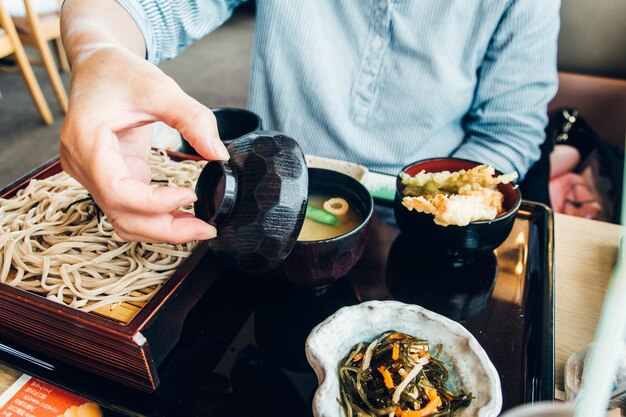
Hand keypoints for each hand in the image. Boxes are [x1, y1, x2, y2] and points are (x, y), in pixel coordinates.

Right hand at [60, 46, 228, 242]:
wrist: (97, 65)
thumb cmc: (121, 72)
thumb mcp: (160, 88)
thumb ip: (193, 119)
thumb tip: (219, 154)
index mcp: (86, 142)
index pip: (117, 191)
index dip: (155, 203)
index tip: (190, 196)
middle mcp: (82, 165)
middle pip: (121, 215)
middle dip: (165, 229)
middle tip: (206, 229)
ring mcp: (91, 175)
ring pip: (123, 219)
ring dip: (161, 229)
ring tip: (199, 228)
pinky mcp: (106, 177)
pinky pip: (128, 208)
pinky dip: (155, 216)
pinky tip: (182, 216)